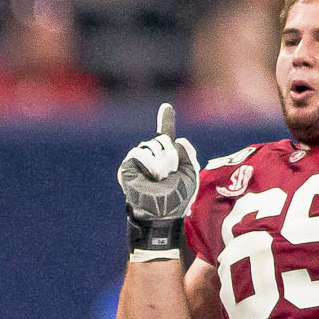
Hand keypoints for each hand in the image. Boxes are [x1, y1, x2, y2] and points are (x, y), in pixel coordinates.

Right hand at [117, 103, 200, 222]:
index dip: (166, 120)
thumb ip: (187, 152)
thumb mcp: (190, 172)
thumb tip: (177, 140)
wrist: (164, 211)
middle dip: (170, 155)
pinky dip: (148, 162)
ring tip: (160, 178)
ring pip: (152, 145)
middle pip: (162, 139)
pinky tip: (152, 175)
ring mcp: (138, 162)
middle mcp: (152, 157)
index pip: (166, 134)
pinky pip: (139, 152)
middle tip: (169, 174)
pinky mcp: (127, 167)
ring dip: (160, 161)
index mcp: (166, 157)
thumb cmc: (179, 197)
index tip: (166, 107)